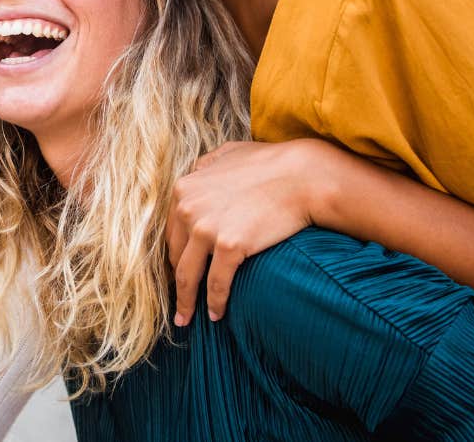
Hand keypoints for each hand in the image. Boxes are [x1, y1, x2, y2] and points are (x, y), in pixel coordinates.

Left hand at [167, 140, 320, 324]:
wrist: (302, 176)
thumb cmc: (270, 163)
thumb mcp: (227, 154)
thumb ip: (205, 165)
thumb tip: (197, 171)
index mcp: (184, 188)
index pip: (171, 231)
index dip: (174, 255)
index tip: (176, 273)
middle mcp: (188, 207)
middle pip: (175, 255)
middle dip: (176, 282)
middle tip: (179, 302)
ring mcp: (207, 227)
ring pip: (188, 276)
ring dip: (186, 302)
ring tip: (187, 319)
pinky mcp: (229, 246)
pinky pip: (216, 284)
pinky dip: (215, 303)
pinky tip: (217, 314)